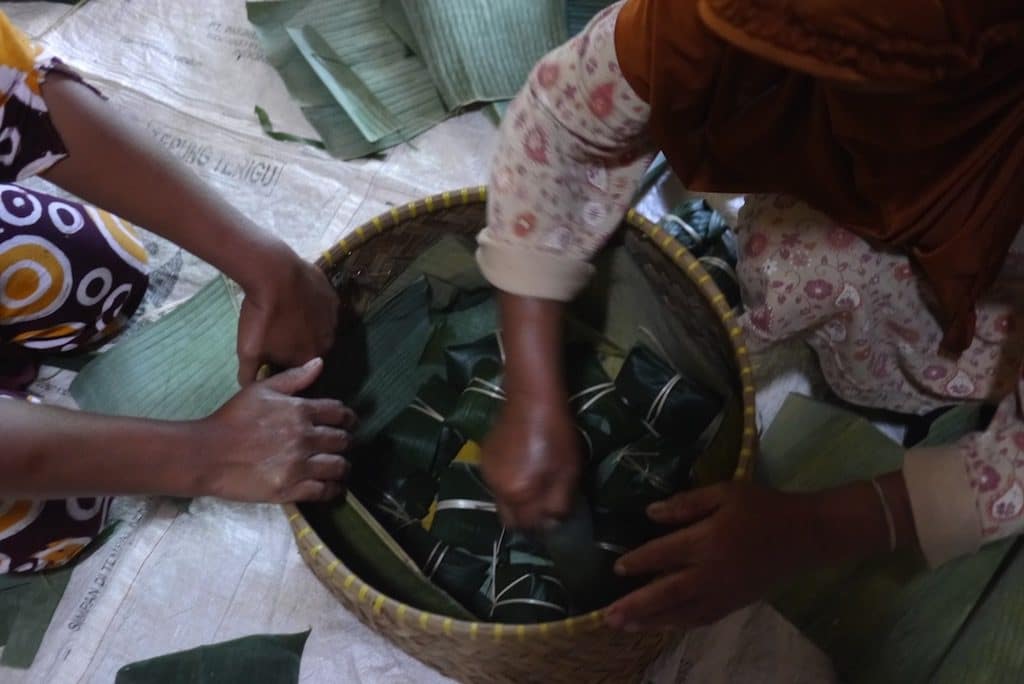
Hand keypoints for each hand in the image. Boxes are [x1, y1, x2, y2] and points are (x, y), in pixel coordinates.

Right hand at [196, 358, 355, 502]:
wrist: (207, 454)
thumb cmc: (232, 419)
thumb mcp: (260, 390)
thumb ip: (293, 377)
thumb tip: (319, 363)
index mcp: (299, 411)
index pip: (339, 412)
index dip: (348, 418)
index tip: (348, 422)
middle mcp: (304, 437)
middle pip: (343, 440)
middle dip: (346, 442)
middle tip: (343, 445)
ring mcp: (298, 465)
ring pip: (339, 466)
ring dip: (343, 466)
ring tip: (340, 467)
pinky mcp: (290, 489)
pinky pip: (324, 490)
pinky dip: (332, 489)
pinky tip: (332, 486)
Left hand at [236, 244, 339, 384]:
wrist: (273, 274)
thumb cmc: (261, 316)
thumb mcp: (247, 351)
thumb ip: (249, 375)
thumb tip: (249, 388)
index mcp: (309, 358)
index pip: (300, 369)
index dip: (286, 364)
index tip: (273, 356)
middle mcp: (328, 342)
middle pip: (313, 349)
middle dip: (299, 345)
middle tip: (279, 334)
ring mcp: (333, 318)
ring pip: (320, 328)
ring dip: (307, 326)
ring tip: (287, 315)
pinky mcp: (333, 297)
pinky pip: (323, 308)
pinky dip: (312, 307)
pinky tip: (297, 299)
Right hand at [481, 399, 580, 527]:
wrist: (531, 398)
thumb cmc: (556, 435)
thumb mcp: (568, 472)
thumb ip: (559, 504)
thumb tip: (551, 525)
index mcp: (517, 494)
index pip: (526, 527)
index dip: (540, 526)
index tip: (552, 517)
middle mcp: (496, 489)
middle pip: (509, 518)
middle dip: (525, 517)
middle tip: (543, 504)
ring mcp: (487, 473)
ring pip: (501, 500)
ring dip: (516, 499)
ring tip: (534, 481)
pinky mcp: (484, 458)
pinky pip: (496, 483)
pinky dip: (508, 483)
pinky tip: (522, 466)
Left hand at [604, 482, 818, 630]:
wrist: (805, 535)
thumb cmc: (762, 507)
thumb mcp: (724, 492)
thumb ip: (686, 503)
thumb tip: (651, 513)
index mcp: (709, 540)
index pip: (665, 554)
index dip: (639, 561)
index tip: (617, 568)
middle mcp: (713, 572)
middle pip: (668, 592)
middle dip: (637, 605)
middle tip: (609, 617)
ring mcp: (724, 592)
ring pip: (682, 612)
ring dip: (652, 620)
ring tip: (625, 625)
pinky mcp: (735, 603)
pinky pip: (702, 618)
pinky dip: (679, 624)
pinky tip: (661, 625)